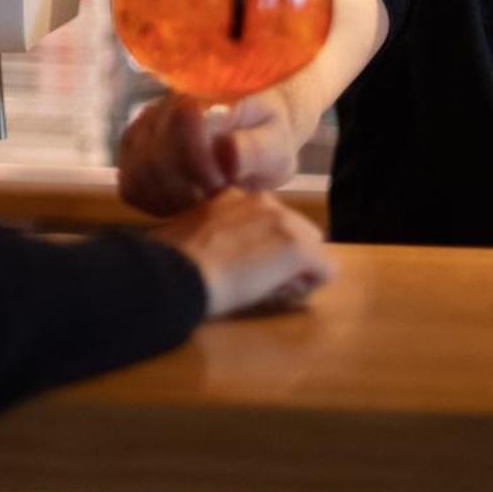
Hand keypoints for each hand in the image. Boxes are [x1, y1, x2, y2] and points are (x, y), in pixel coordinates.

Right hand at [117, 87, 303, 216]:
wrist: (253, 128)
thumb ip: (254, 149)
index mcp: (202, 93)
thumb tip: (226, 152)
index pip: (180, 121)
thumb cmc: (268, 135)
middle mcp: (163, 105)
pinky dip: (158, 204)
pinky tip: (186, 201)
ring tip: (205, 198)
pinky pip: (131, 187)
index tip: (225, 181)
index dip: (199, 163)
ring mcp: (143, 128)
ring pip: (138, 175)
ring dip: (172, 199)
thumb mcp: (276, 143)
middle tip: (219, 194)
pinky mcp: (133, 153)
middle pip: (153, 158)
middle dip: (186, 188)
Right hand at [149, 189, 335, 318]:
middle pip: (298, 232)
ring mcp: (285, 222)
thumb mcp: (190, 234)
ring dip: (296, 272)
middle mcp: (265, 201)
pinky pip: (325, 270)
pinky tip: (278, 295)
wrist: (174, 272)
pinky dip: (307, 287)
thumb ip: (212, 234)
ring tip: (266, 290)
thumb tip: (215, 254)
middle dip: (285, 258)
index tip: (241, 268)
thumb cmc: (168, 261)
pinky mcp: (299, 247)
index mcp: (236, 196)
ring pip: (314, 250)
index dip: (262, 249)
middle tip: (257, 283)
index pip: (269, 221)